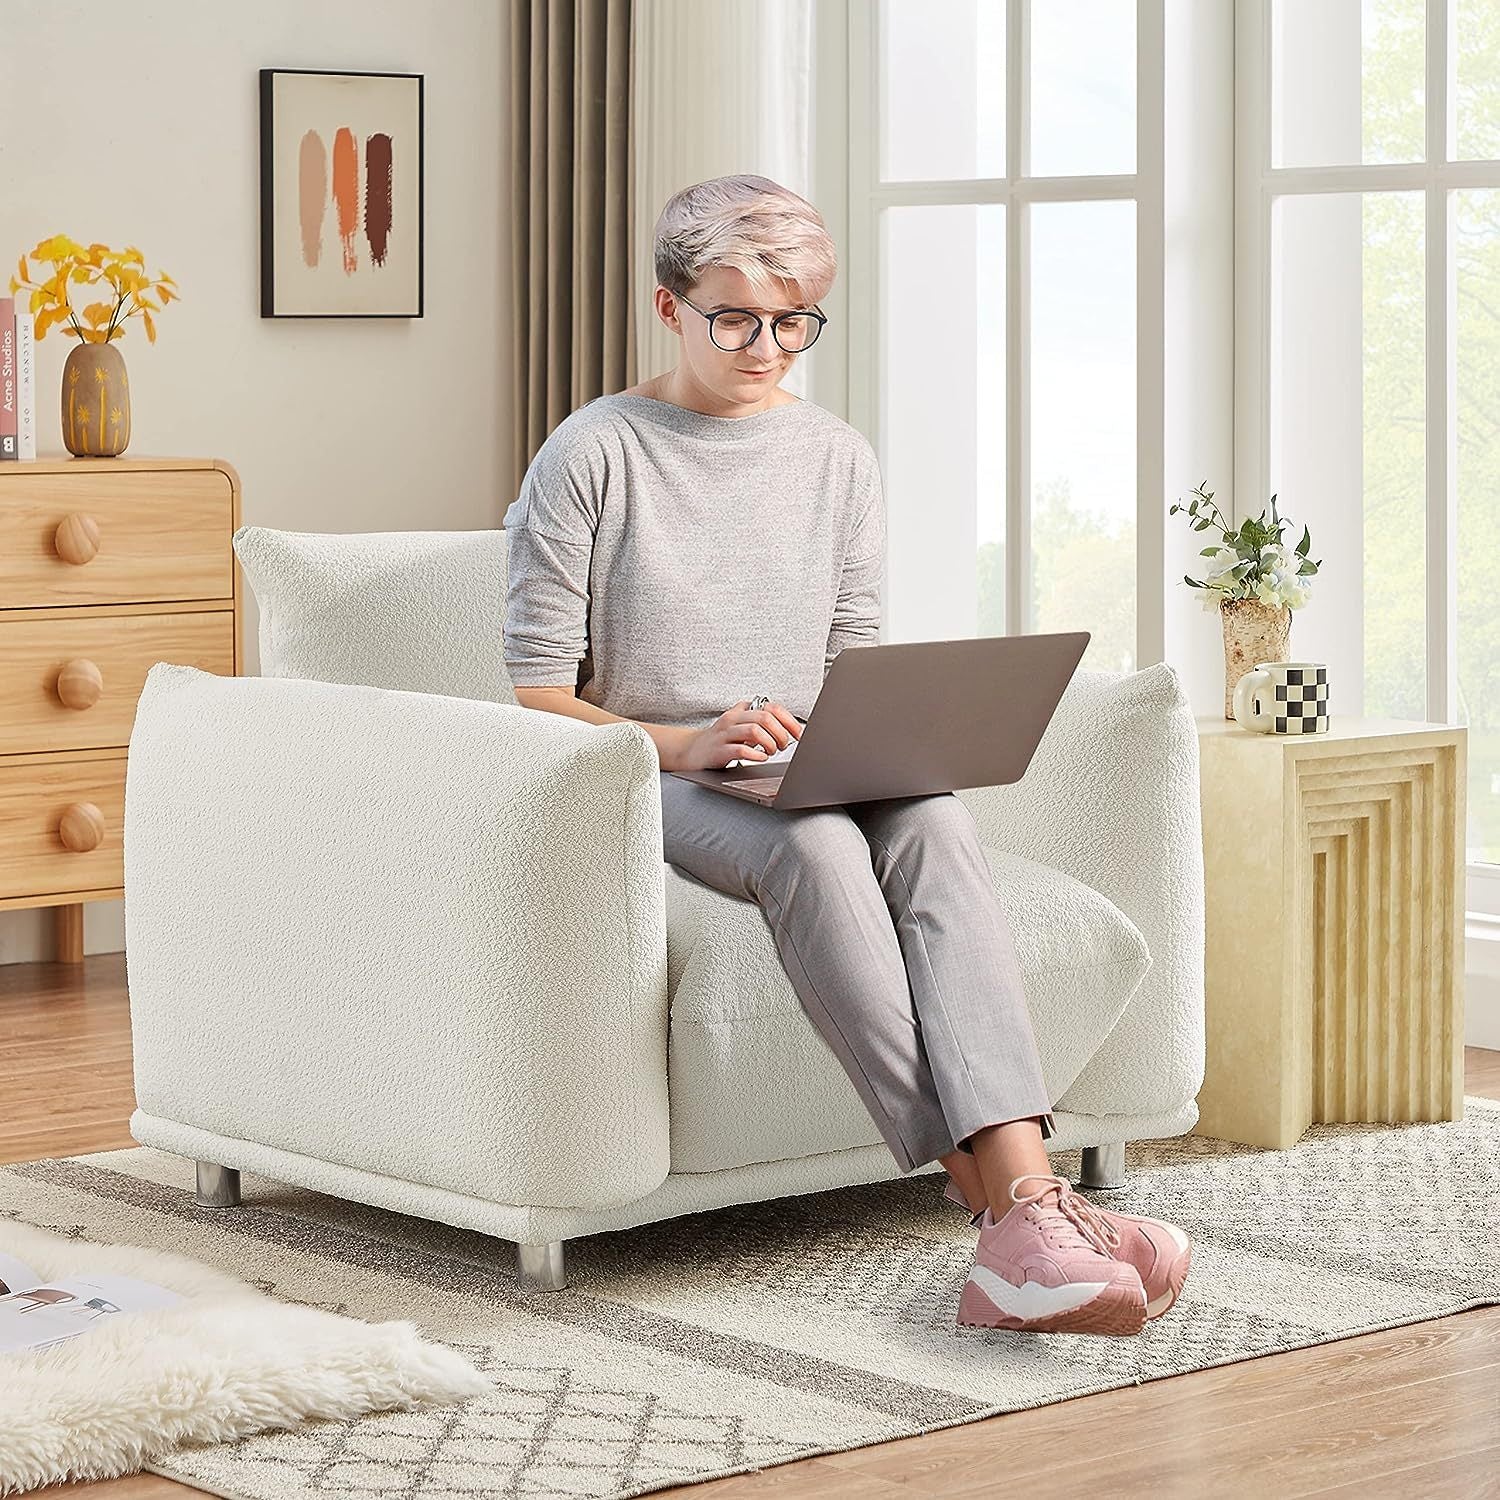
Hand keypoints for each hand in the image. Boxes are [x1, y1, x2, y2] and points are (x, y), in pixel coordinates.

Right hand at [676, 699, 802, 771]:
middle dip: (780, 733)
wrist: (692, 751)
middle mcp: (733, 719)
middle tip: (783, 745)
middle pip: (764, 717)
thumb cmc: (722, 740)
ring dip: (769, 743)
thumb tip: (790, 730)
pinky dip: (755, 755)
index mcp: (741, 710)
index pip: (771, 708)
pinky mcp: (718, 751)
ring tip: (771, 752)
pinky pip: (740, 749)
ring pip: (754, 731)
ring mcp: (724, 734)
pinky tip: (760, 758)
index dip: (789, 721)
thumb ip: (761, 722)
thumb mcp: (740, 725)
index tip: (799, 734)